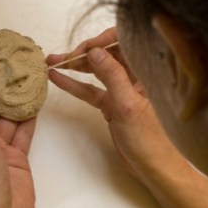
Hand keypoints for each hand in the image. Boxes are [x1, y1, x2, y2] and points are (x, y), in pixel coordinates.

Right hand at [47, 28, 207, 207]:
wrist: (154, 168)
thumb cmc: (149, 139)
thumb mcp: (128, 105)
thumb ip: (112, 76)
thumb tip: (94, 51)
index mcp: (145, 70)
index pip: (124, 41)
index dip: (102, 40)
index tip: (83, 49)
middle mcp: (135, 75)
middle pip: (107, 54)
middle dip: (83, 51)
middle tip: (61, 57)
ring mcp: (122, 89)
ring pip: (96, 70)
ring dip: (75, 66)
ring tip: (52, 62)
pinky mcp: (112, 104)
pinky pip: (91, 89)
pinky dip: (75, 84)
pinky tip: (57, 78)